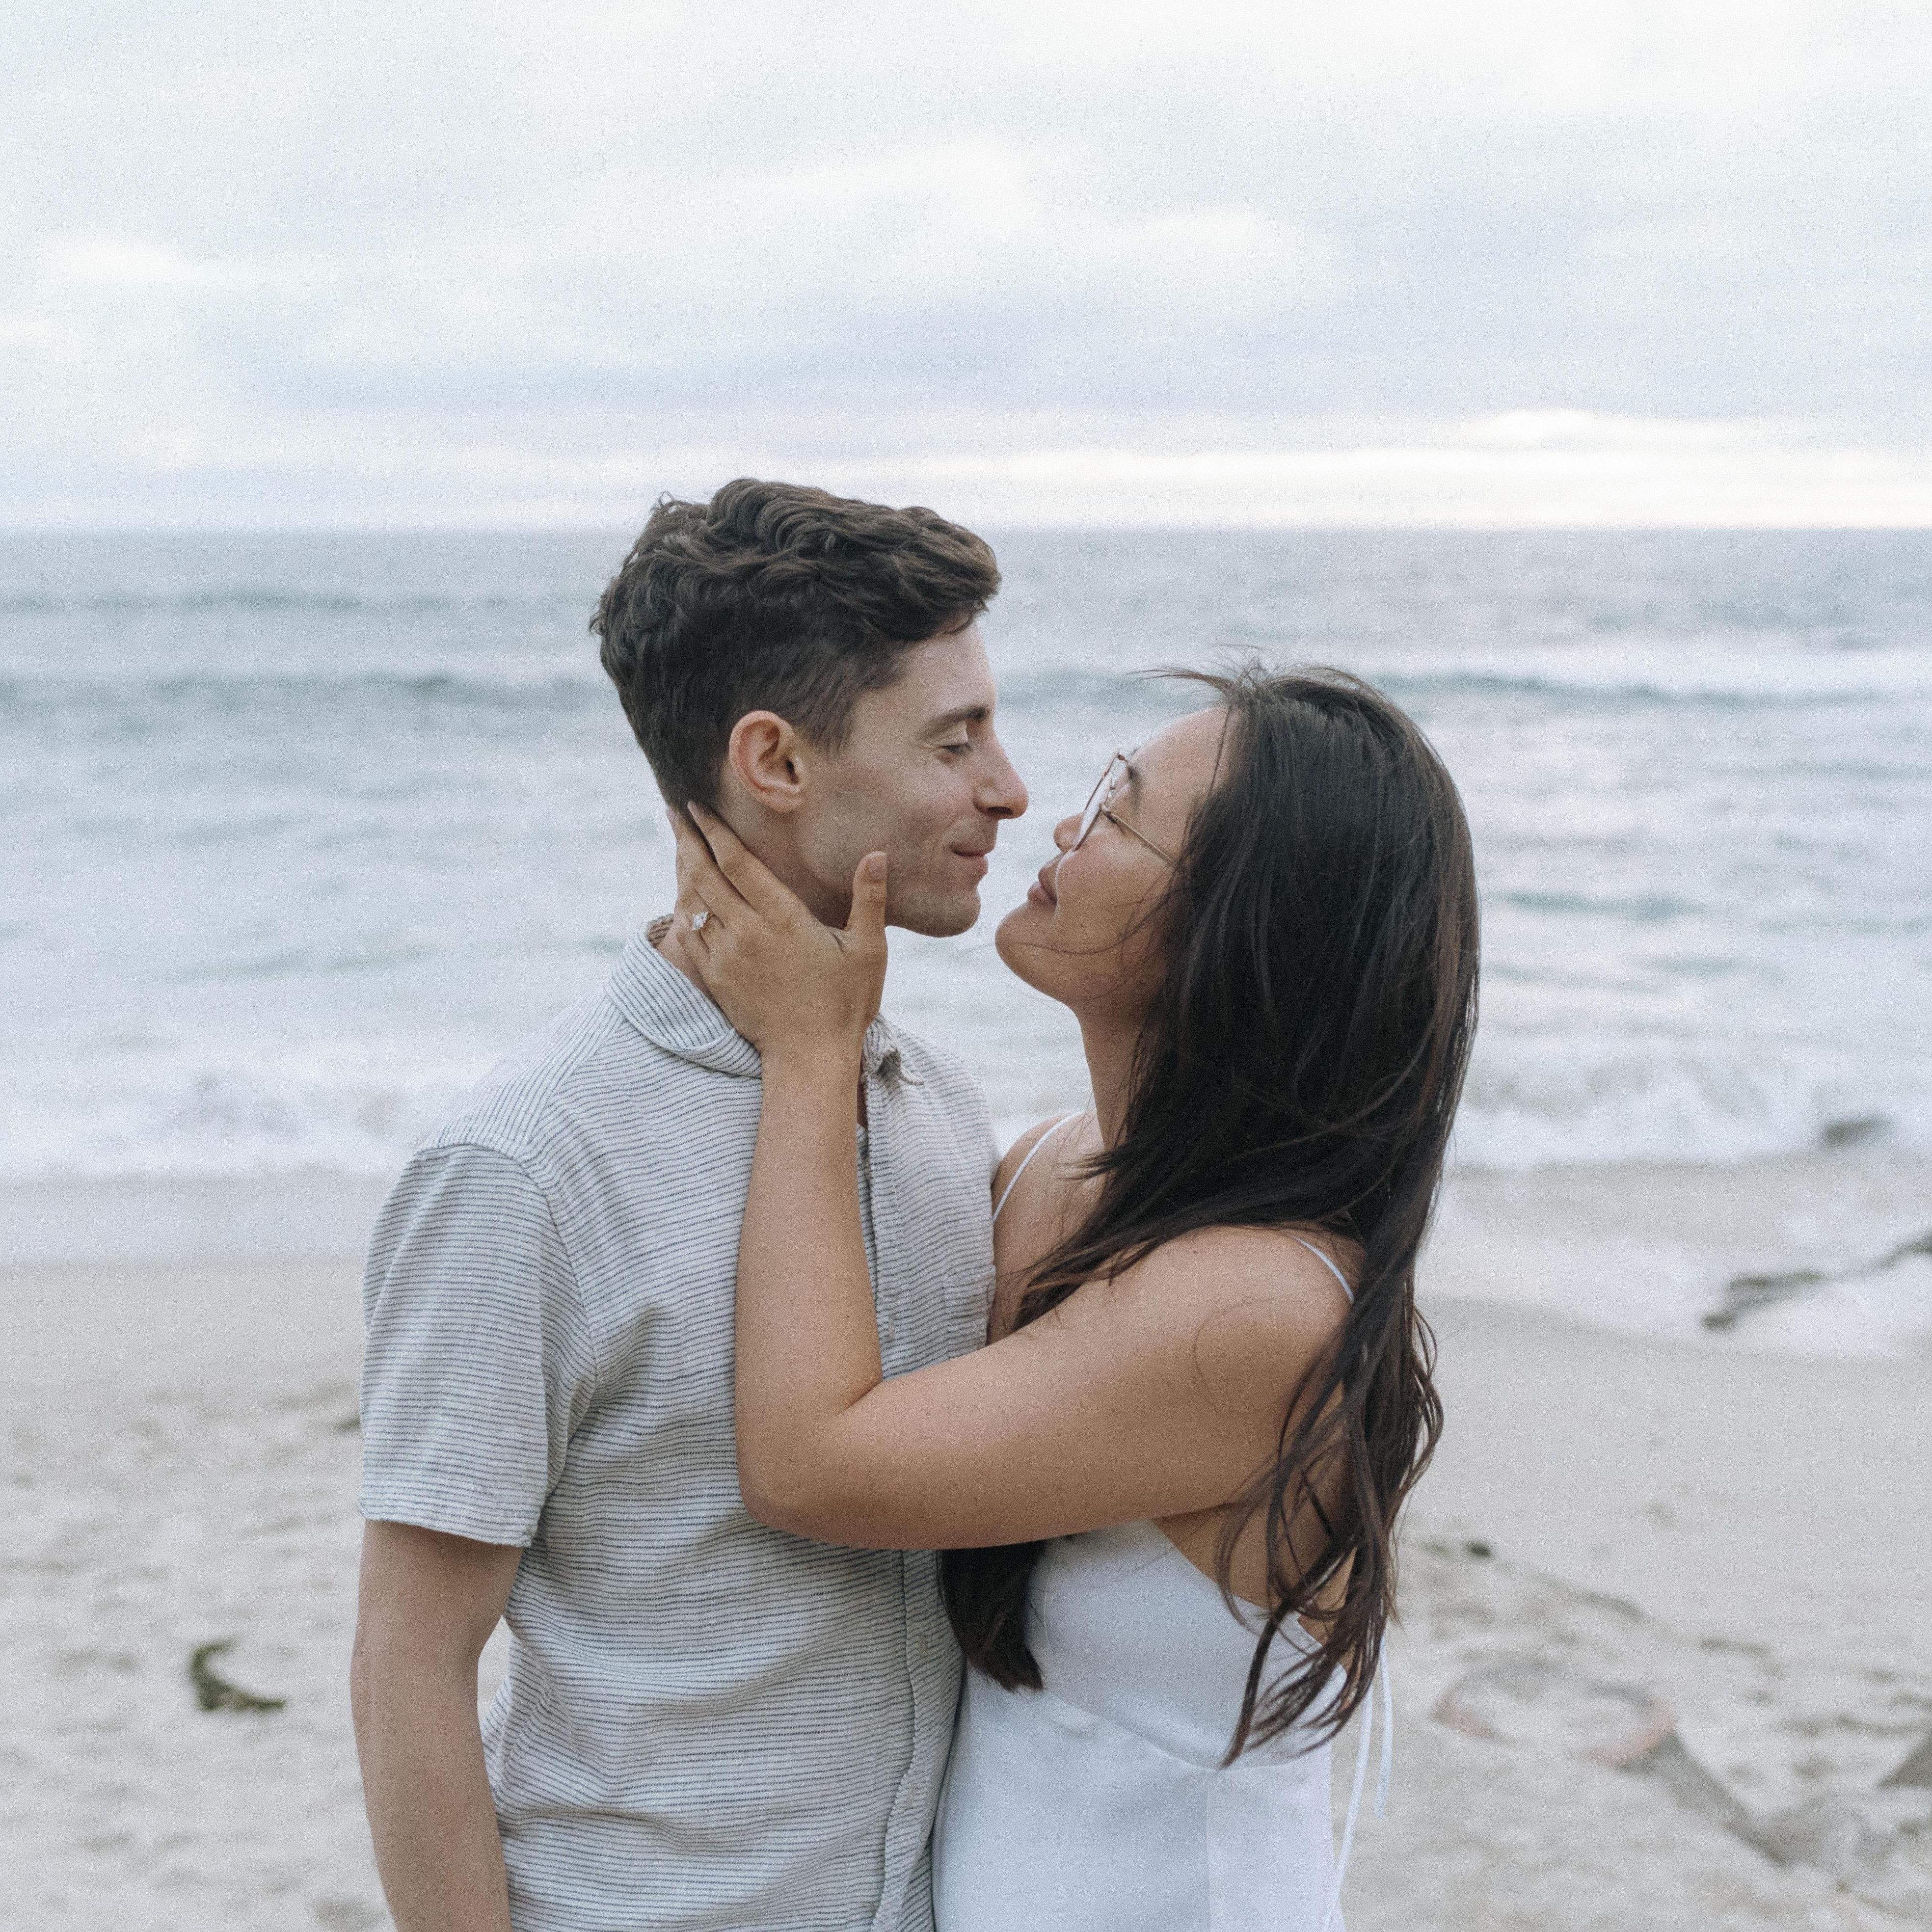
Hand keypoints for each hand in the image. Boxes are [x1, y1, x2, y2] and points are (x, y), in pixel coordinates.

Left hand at [670, 803, 887, 1073]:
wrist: (809, 1057)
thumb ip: (869, 900)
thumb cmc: (845, 1003)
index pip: (737, 862)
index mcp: (783, 918)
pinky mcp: (714, 978)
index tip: (699, 806)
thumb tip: (877, 855)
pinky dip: (681, 907)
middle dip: (688, 839)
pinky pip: (688, 934)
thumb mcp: (868, 951)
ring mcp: (726, 956)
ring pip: (692, 901)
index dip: (715, 831)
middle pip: (704, 874)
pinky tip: (682, 894)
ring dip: (682, 868)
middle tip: (676, 812)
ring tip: (678, 843)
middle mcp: (747, 932)